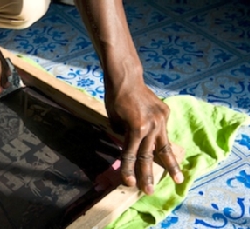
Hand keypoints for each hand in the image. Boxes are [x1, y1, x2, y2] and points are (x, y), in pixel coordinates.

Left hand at [106, 80, 183, 194]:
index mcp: (135, 128)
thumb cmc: (115, 99)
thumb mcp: (114, 121)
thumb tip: (131, 146)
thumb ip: (123, 135)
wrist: (127, 78)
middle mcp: (151, 126)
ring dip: (171, 165)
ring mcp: (161, 119)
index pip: (131, 154)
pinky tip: (168, 155)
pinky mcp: (165, 113)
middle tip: (149, 191)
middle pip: (149, 155)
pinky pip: (164, 132)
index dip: (128, 170)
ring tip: (177, 179)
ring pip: (165, 147)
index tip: (129, 183)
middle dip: (148, 175)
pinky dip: (163, 142)